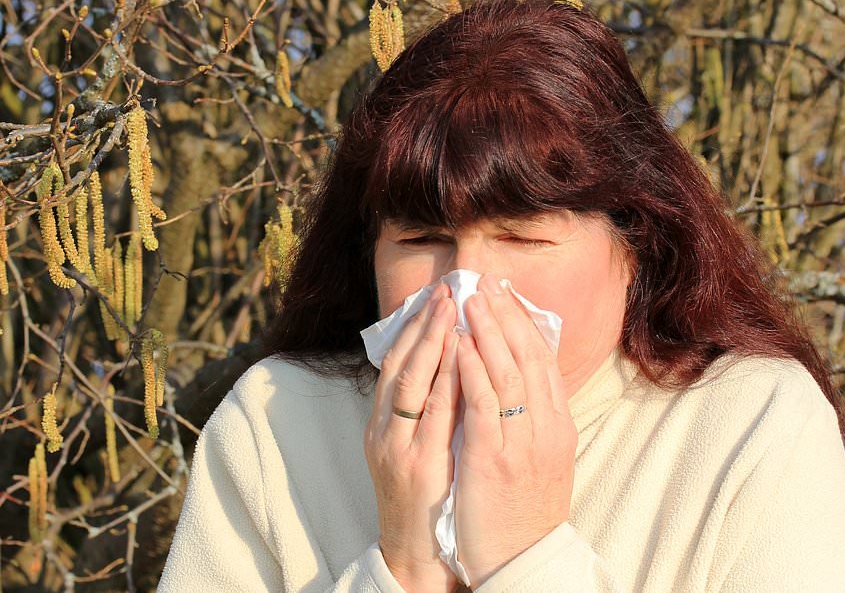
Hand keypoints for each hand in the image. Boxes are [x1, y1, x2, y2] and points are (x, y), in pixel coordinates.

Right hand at [365, 284, 462, 591]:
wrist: (414, 554)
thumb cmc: (422, 498)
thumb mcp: (413, 447)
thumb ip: (424, 409)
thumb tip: (448, 363)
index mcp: (382, 424)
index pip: (393, 362)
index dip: (412, 326)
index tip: (432, 295)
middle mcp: (383, 431)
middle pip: (398, 364)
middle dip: (422, 324)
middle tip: (444, 290)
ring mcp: (399, 448)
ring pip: (411, 383)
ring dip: (432, 342)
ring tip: (452, 309)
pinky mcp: (419, 467)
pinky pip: (434, 415)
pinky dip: (447, 380)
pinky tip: (462, 356)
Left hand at [453, 274, 578, 587]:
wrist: (524, 561)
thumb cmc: (524, 513)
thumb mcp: (541, 460)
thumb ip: (533, 420)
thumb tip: (519, 383)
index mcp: (558, 426)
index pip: (543, 360)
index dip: (523, 323)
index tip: (505, 294)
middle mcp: (546, 427)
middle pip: (528, 357)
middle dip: (506, 315)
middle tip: (485, 282)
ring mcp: (522, 442)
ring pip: (508, 372)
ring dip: (487, 331)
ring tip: (469, 299)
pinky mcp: (494, 458)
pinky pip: (484, 404)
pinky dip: (472, 370)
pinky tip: (459, 344)